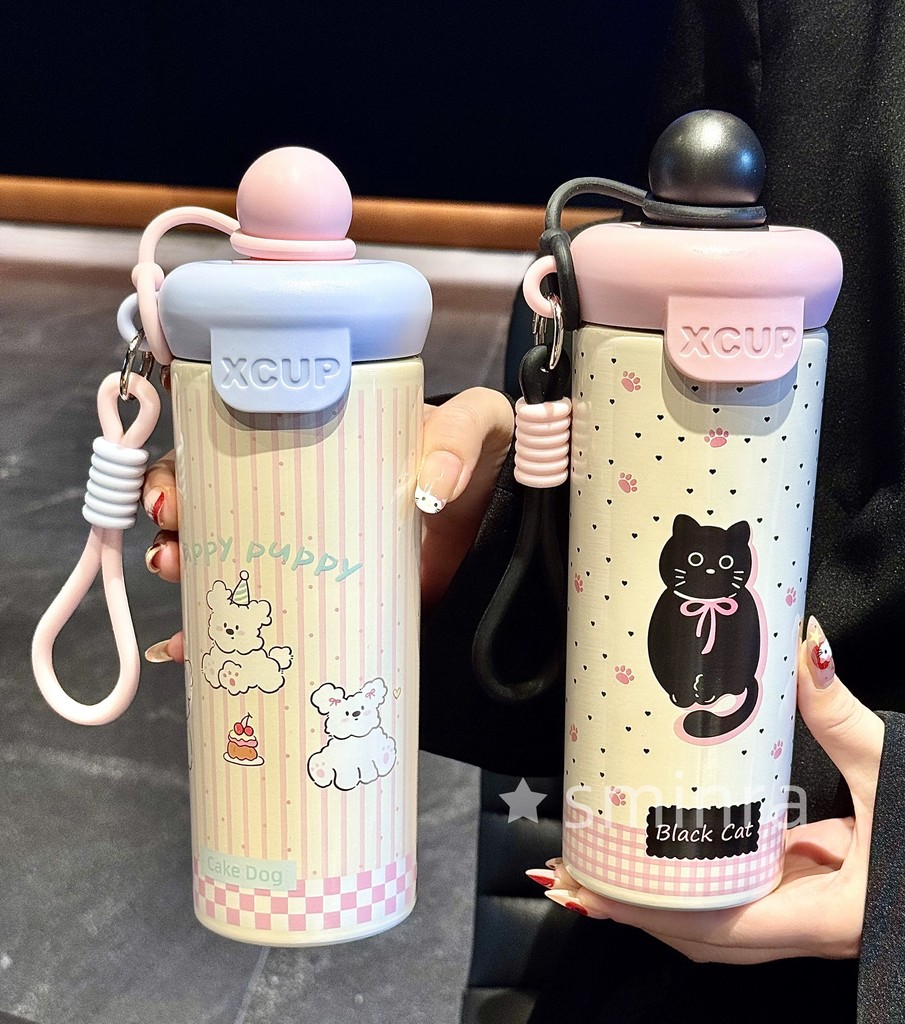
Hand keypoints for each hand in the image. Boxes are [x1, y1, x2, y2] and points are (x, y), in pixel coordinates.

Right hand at [142, 387, 512, 662]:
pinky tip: (189, 647)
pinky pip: (265, 609)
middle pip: (211, 499)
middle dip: (173, 521)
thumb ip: (458, 438)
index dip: (190, 466)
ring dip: (184, 566)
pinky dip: (219, 630)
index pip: (234, 442)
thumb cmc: (476, 459)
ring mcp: (308, 545)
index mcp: (317, 442)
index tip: (176, 494)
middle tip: (170, 543)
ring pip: (222, 551)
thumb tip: (432, 484)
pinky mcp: (326, 592)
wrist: (500, 520)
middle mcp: (298, 492)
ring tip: (178, 577)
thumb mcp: (473, 428)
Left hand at [530, 617, 883, 963]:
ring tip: (608, 862)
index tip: (594, 887)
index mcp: (831, 914)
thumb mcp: (900, 771)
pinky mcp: (822, 889)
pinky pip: (749, 890)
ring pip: (723, 919)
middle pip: (703, 935)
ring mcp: (816, 912)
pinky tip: (681, 843)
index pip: (717, 926)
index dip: (649, 913)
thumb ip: (844, 712)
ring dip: (664, 896)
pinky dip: (706, 874)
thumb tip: (803, 643)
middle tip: (578, 872)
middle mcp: (814, 925)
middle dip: (636, 909)